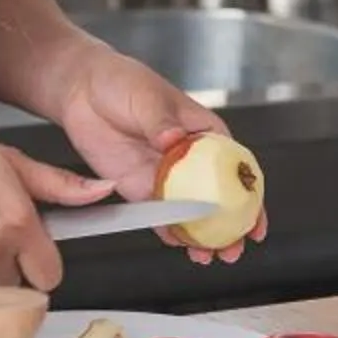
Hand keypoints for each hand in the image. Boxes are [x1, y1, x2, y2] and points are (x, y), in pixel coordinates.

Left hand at [54, 50, 259, 263]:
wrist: (81, 90)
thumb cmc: (122, 81)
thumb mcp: (146, 95)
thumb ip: (160, 120)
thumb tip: (172, 138)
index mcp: (204, 133)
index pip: (236, 168)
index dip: (251, 196)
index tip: (256, 221)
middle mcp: (189, 159)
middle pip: (217, 198)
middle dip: (229, 227)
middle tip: (231, 250)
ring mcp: (165, 176)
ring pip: (190, 213)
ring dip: (201, 236)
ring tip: (206, 256)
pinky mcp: (140, 188)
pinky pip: (158, 215)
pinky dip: (169, 232)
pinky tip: (178, 245)